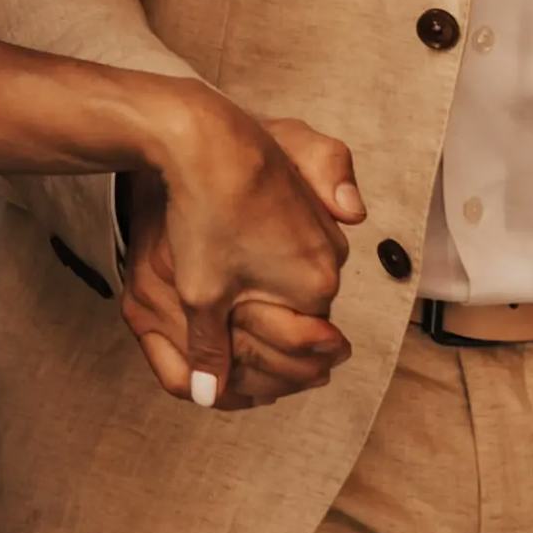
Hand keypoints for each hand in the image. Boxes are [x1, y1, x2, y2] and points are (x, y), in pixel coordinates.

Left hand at [116, 103, 363, 408]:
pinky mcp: (307, 196)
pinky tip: (232, 239)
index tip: (236, 346)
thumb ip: (211, 348)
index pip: (302, 340)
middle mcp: (331, 254)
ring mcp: (323, 223)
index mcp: (315, 284)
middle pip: (302, 306)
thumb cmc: (207, 213)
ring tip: (221, 269)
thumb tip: (209, 394)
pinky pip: (293, 241)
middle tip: (221, 309)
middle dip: (266, 317)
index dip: (265, 352)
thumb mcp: (200, 293)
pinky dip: (266, 250)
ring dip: (265, 282)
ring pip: (297, 273)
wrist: (205, 137)